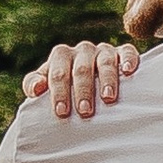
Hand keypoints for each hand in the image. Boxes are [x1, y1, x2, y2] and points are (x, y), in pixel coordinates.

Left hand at [23, 38, 141, 117]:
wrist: (88, 82)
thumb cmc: (64, 89)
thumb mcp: (46, 87)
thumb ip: (34, 85)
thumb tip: (36, 88)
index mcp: (61, 56)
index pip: (57, 72)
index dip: (59, 92)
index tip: (61, 112)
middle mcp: (82, 51)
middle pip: (81, 68)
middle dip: (82, 90)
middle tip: (85, 111)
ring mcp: (103, 50)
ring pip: (105, 60)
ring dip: (106, 79)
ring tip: (108, 98)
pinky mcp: (123, 53)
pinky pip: (127, 51)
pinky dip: (128, 59)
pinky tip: (128, 71)